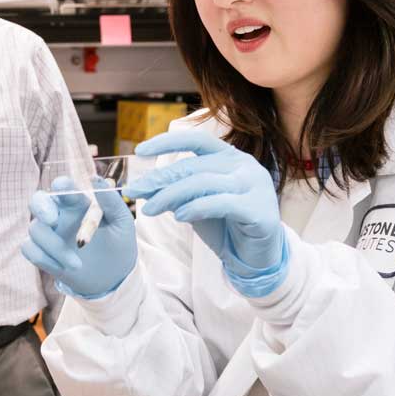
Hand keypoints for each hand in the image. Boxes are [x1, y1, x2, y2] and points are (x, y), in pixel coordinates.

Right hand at [22, 176, 136, 297]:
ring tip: (77, 264)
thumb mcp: (122, 223)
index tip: (62, 186)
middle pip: (37, 200)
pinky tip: (63, 268)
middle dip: (41, 206)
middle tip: (53, 220)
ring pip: (35, 229)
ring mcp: (49, 233)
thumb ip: (111, 201)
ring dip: (55, 247)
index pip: (64, 187)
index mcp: (78, 203)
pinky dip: (44, 258)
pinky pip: (29, 248)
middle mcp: (59, 215)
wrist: (113, 278)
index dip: (60, 185)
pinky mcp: (42, 252)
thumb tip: (95, 179)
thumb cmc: (119, 245)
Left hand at [126, 131, 288, 297]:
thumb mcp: (195, 203)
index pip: (196, 139)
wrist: (257, 256)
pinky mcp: (259, 209)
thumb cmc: (225, 225)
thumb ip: (175, 191)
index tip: (140, 151)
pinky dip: (196, 208)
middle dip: (159, 179)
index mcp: (230, 157)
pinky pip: (221, 203)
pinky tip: (179, 216)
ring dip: (170, 196)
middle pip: (194, 165)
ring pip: (204, 182)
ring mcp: (256, 185)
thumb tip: (142, 184)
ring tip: (149, 209)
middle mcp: (245, 165)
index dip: (167, 142)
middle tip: (134, 191)